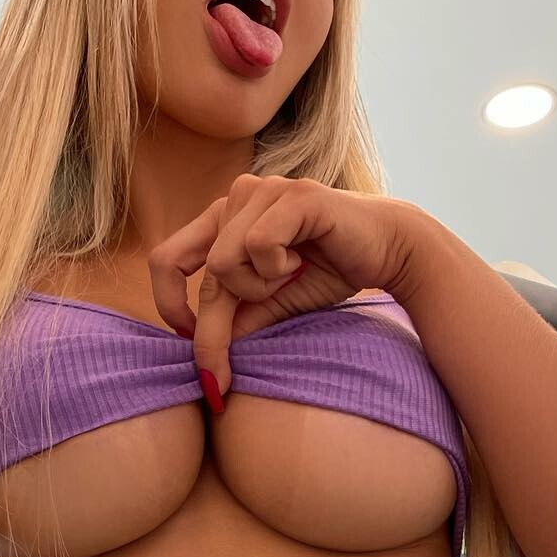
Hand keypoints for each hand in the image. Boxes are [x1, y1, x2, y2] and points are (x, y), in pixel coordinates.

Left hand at [146, 174, 423, 393]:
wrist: (389, 249)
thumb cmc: (329, 271)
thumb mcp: (271, 303)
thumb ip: (236, 319)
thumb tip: (202, 356)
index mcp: (223, 218)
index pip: (168, 260)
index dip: (167, 303)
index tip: (186, 336)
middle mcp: (237, 197)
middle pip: (202, 275)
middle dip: (215, 329)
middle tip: (228, 366)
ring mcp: (263, 190)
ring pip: (223, 264)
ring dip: (258, 289)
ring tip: (289, 278)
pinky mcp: (292, 196)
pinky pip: (257, 247)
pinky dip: (277, 269)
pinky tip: (302, 261)